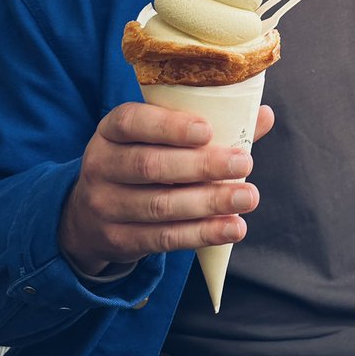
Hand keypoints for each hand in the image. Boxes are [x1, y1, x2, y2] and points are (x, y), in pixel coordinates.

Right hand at [58, 102, 273, 275]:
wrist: (91, 217)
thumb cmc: (142, 163)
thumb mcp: (157, 140)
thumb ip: (208, 128)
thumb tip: (263, 115)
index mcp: (111, 131)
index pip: (133, 122)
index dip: (170, 126)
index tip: (208, 130)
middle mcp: (101, 165)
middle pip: (151, 166)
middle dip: (202, 166)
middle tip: (245, 164)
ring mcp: (105, 205)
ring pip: (160, 205)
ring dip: (209, 202)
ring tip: (248, 197)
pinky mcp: (118, 240)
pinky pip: (164, 238)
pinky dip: (202, 233)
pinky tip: (233, 227)